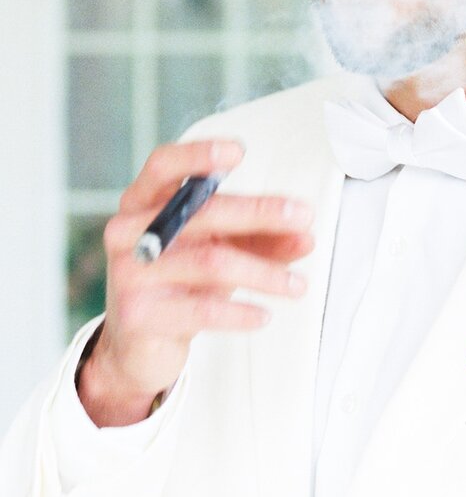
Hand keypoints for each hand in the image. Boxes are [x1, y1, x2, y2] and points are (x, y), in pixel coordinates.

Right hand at [78, 140, 313, 426]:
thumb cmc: (181, 283)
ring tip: (298, 285)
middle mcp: (128, 232)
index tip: (238, 151)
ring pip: (210, 262)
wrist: (136, 346)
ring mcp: (129, 273)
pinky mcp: (136, 315)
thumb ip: (260, 238)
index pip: (163, 166)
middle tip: (303, 218)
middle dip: (260, 213)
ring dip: (264, 273)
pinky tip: (264, 315)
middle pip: (201, 213)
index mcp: (143, 203)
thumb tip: (305, 234)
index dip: (197, 155)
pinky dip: (240, 312)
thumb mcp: (220, 250)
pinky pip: (202, 309)